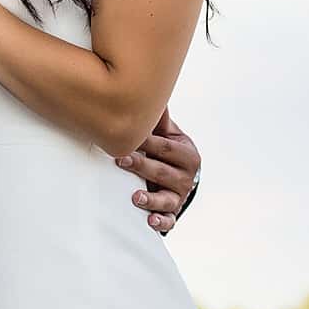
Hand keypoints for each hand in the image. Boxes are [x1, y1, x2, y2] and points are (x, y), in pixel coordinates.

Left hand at [117, 110, 199, 231]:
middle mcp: (187, 176)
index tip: (125, 138)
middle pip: (162, 171)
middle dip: (142, 166)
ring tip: (135, 197)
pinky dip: (161, 221)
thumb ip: (158, 118)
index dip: (146, 142)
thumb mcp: (168, 134)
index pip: (166, 147)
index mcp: (186, 153)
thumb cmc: (167, 151)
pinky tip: (151, 221)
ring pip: (167, 198)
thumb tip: (150, 87)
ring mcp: (180, 196)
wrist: (181, 177)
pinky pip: (169, 220)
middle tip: (121, 160)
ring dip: (151, 198)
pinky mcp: (172, 212)